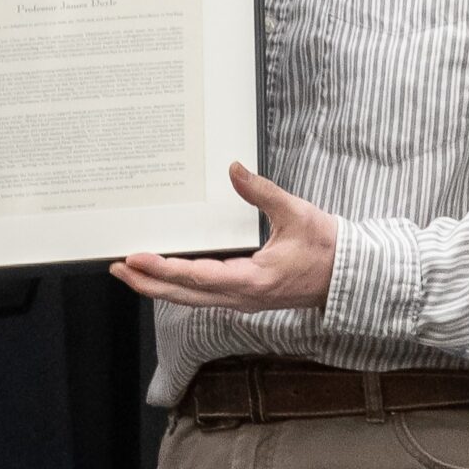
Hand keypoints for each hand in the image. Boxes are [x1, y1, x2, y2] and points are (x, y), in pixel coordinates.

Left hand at [109, 162, 338, 312]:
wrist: (350, 276)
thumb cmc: (326, 247)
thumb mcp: (296, 213)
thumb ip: (261, 191)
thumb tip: (234, 168)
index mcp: (253, 280)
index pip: (197, 277)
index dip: (163, 269)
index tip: (136, 260)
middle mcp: (242, 297)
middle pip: (184, 296)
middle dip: (148, 284)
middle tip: (118, 269)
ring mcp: (242, 300)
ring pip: (191, 299)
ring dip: (159, 287)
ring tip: (131, 274)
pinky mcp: (245, 297)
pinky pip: (204, 296)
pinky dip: (179, 287)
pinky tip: (165, 277)